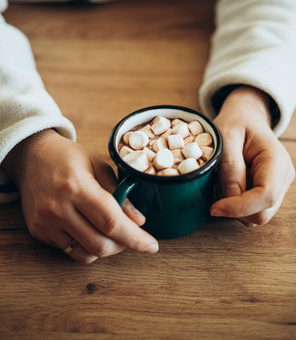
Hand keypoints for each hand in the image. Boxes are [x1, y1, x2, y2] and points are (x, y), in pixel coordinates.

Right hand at [2, 129, 158, 262]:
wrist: (32, 156)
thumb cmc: (68, 157)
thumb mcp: (98, 165)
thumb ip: (118, 193)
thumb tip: (138, 221)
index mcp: (76, 186)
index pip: (111, 221)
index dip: (135, 237)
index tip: (152, 246)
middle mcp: (58, 207)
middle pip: (100, 243)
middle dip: (124, 245)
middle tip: (132, 235)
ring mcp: (46, 222)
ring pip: (86, 253)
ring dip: (107, 249)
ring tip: (112, 233)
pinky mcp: (39, 231)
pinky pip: (70, 251)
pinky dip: (87, 247)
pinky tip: (91, 231)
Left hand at [211, 86, 294, 225]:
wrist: (245, 117)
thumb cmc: (236, 122)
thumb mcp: (226, 136)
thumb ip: (230, 165)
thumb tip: (229, 197)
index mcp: (276, 159)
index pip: (265, 195)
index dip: (239, 207)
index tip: (214, 208)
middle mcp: (283, 177)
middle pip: (262, 212)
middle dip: (235, 209)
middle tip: (214, 189)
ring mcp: (278, 187)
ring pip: (257, 216)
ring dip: (235, 208)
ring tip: (222, 182)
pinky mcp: (268, 193)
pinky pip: (252, 211)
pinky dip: (236, 206)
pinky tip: (228, 186)